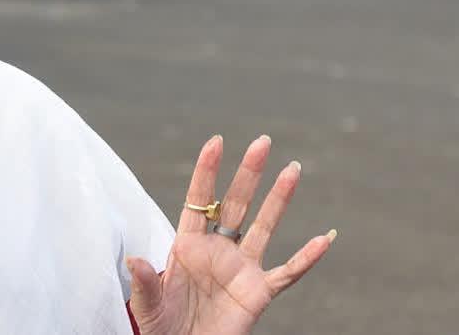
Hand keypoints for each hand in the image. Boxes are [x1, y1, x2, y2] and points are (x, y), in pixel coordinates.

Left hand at [128, 135, 334, 334]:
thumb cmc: (162, 327)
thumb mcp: (147, 305)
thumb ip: (144, 282)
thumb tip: (133, 260)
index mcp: (187, 246)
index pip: (199, 201)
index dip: (207, 171)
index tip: (216, 142)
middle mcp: (217, 251)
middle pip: (235, 204)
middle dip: (248, 173)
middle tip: (262, 142)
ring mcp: (241, 269)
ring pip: (264, 227)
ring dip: (278, 200)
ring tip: (292, 170)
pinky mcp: (259, 293)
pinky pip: (288, 272)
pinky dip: (307, 257)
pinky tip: (325, 238)